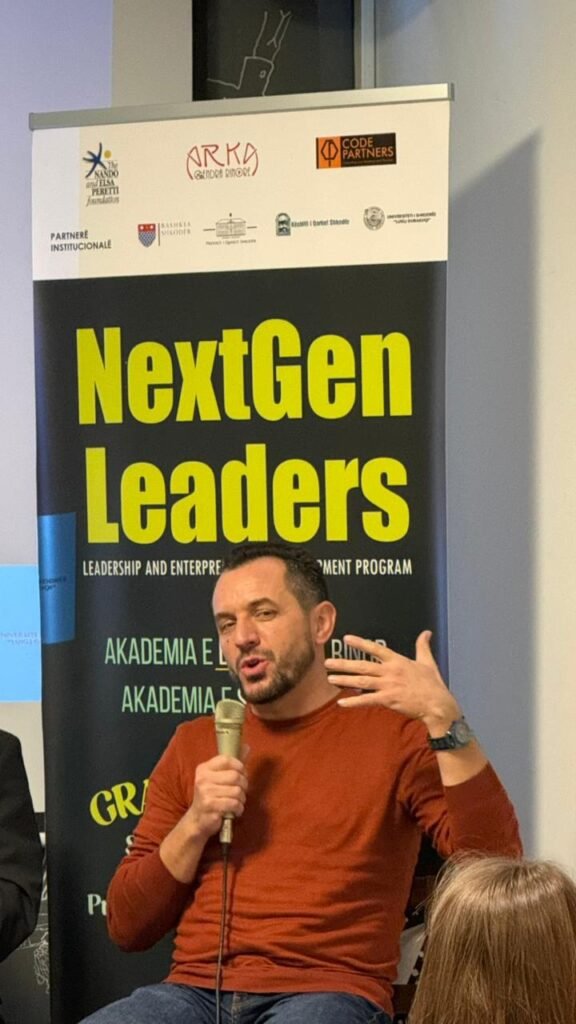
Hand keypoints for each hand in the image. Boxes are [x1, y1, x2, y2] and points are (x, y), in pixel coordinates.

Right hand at [185, 754, 247, 840]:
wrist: (197, 820)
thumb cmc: (211, 796)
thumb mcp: (218, 778)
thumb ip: (233, 763)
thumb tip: (246, 746)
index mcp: (204, 768)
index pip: (227, 759)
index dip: (239, 766)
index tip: (242, 774)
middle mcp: (202, 778)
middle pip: (235, 776)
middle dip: (243, 785)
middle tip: (240, 791)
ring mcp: (205, 792)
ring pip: (237, 791)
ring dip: (241, 799)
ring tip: (236, 802)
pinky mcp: (210, 806)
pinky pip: (234, 804)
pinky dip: (238, 809)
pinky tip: (234, 811)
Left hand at [325, 631, 460, 732]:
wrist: (437, 704)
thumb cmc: (433, 684)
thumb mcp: (428, 662)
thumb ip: (423, 646)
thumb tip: (426, 632)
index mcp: (398, 661)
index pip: (375, 649)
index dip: (360, 643)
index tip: (346, 638)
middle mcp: (390, 672)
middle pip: (363, 666)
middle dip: (344, 664)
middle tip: (328, 662)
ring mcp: (388, 686)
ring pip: (362, 682)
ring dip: (345, 680)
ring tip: (330, 678)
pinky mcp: (389, 700)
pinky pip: (368, 700)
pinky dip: (354, 702)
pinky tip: (342, 702)